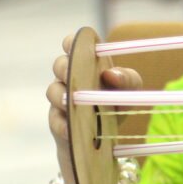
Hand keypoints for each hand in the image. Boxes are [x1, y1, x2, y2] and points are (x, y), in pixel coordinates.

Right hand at [45, 33, 142, 183]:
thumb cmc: (115, 107)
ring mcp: (61, 100)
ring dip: (60, 94)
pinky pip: (55, 120)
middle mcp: (71, 78)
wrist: (104, 141)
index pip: (74, 45)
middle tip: (70, 73)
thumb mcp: (129, 93)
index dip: (71, 42)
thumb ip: (128, 80)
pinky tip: (69, 128)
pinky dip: (62, 123)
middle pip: (60, 65)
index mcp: (87, 65)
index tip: (73, 44)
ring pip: (53, 91)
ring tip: (68, 101)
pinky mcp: (58, 123)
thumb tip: (111, 74)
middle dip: (64, 67)